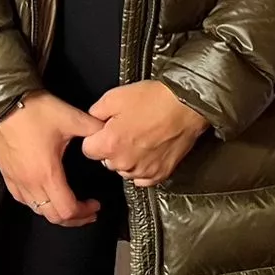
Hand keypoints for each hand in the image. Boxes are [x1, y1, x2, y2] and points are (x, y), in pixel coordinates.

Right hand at [0, 93, 103, 226]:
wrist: (4, 101)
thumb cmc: (35, 110)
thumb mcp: (71, 117)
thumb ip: (94, 129)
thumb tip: (108, 134)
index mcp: (47, 173)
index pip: (68, 210)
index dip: (85, 213)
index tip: (95, 205)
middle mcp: (30, 182)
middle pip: (53, 217)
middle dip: (74, 218)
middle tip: (87, 211)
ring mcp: (16, 180)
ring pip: (37, 210)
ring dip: (55, 212)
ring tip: (68, 204)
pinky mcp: (7, 175)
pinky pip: (22, 199)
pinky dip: (37, 203)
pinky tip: (45, 194)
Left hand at [81, 81, 207, 188]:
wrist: (186, 105)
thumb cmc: (155, 99)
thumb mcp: (115, 96)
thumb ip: (96, 112)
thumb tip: (92, 121)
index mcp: (110, 144)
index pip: (87, 149)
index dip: (95, 137)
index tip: (104, 130)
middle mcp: (125, 162)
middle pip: (107, 160)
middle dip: (112, 147)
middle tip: (126, 129)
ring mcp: (143, 170)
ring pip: (125, 169)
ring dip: (128, 158)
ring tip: (141, 137)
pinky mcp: (160, 174)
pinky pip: (143, 177)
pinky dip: (143, 167)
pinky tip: (149, 150)